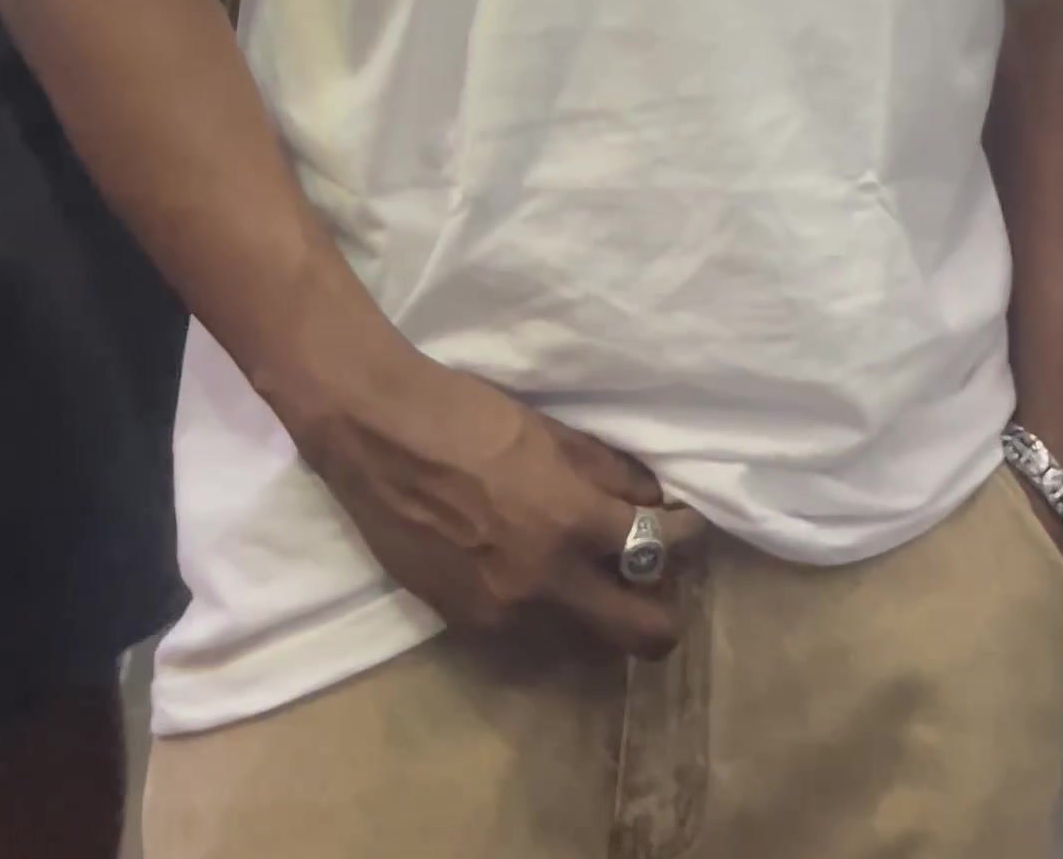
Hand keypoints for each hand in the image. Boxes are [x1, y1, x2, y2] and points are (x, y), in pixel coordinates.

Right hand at [296, 349, 703, 656]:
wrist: (378, 437)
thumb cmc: (467, 416)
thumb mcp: (551, 432)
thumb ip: (608, 473)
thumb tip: (652, 500)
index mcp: (570, 523)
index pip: (656, 549)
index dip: (683, 536)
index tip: (685, 526)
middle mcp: (544, 583)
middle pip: (638, 635)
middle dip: (662, 612)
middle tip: (656, 581)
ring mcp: (503, 615)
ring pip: (585, 647)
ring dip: (603, 619)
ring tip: (599, 582)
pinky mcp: (466, 625)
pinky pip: (532, 640)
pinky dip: (552, 619)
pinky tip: (544, 583)